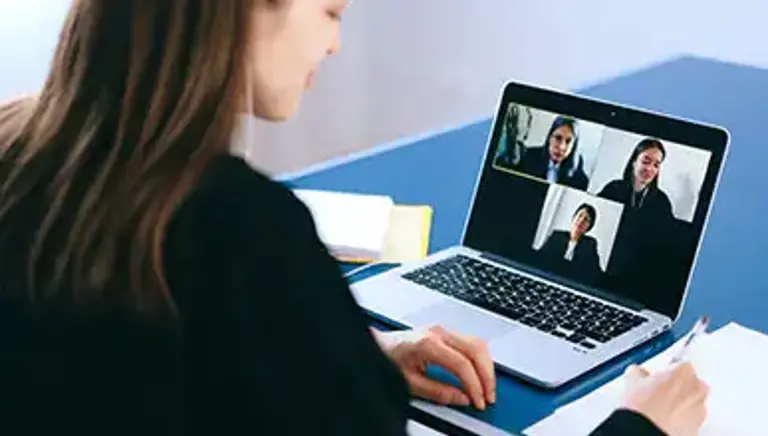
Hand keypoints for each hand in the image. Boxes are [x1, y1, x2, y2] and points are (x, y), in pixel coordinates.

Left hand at [375, 326, 495, 409]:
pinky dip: (480, 359)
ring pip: (478, 344)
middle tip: (489, 396)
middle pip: (476, 350)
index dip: (474, 385)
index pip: (462, 364)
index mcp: (428, 343)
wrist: (378, 345)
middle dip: (487, 376)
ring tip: (487, 388)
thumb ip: (439, 392)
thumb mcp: (411, 382)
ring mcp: (443, 329)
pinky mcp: (445, 332)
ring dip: (487, 367)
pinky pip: (472, 342)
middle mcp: (438, 332)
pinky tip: (481, 373)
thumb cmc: (389, 359)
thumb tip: (462, 398)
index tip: (478, 400)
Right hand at [621, 363, 708, 435]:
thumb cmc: (643, 406)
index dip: (666, 370)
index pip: (679, 364)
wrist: (646, 432)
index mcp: (684, 371)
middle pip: (691, 383)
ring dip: (680, 403)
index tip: (656, 376)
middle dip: (677, 386)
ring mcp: (699, 410)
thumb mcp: (631, 380)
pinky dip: (681, 419)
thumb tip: (637, 374)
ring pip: (692, 402)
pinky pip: (691, 419)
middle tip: (659, 391)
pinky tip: (663, 421)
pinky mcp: (697, 428)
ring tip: (659, 409)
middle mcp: (696, 389)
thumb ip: (639, 372)